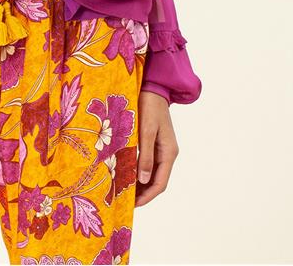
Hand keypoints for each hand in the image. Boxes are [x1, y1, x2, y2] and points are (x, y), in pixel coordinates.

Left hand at [135, 90, 178, 206]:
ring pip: (151, 172)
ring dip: (140, 183)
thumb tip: (143, 180)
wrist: (153, 87)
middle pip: (156, 180)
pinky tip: (126, 173)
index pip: (160, 183)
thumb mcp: (146, 130)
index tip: (133, 205)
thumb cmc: (150, 106)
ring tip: (123, 191)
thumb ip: (146, 155)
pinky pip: (148, 162)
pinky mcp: (154, 142)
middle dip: (142, 193)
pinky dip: (138, 170)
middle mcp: (167, 153)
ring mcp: (162, 148)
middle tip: (125, 202)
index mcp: (169, 152)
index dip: (147, 196)